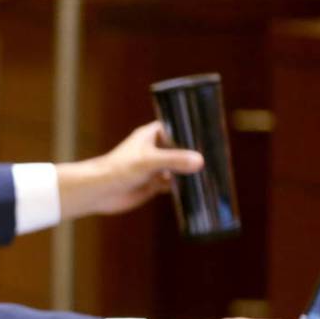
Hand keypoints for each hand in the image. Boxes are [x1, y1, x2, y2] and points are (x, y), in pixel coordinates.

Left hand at [56, 121, 202, 219]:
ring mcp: (154, 168)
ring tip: (214, 171)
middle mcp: (154, 150)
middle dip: (196, 152)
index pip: (178, 126)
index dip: (193, 128)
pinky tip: (198, 189)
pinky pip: (173, 185)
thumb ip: (175, 161)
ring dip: (191, 171)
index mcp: (152, 135)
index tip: (212, 130)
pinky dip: (184, 187)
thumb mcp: (149, 162)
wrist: (99, 192)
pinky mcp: (152, 185)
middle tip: (220, 153)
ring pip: (179, 168)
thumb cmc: (118, 169)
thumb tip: (200, 162)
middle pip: (181, 149)